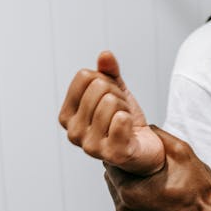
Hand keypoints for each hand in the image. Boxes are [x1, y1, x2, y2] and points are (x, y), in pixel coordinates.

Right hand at [58, 51, 164, 174]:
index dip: (105, 82)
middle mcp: (73, 133)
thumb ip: (109, 73)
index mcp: (66, 116)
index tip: (111, 99)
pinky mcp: (112, 154)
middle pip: (98, 86)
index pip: (84, 76)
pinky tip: (130, 132)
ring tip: (125, 123)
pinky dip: (130, 120)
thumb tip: (105, 55)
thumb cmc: (124, 122)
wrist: (144, 150)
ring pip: (110, 101)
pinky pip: (121, 120)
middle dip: (117, 96)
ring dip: (125, 109)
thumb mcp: (116, 92)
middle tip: (121, 113)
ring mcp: (91, 146)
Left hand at [104, 126, 210, 210]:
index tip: (137, 154)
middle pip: (113, 183)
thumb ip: (159, 135)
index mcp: (129, 192)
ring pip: (120, 199)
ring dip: (131, 190)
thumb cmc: (198, 190)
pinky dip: (138, 207)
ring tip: (153, 185)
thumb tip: (145, 126)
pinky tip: (156, 202)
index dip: (123, 156)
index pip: (111, 165)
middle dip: (126, 173)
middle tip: (147, 168)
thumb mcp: (181, 152)